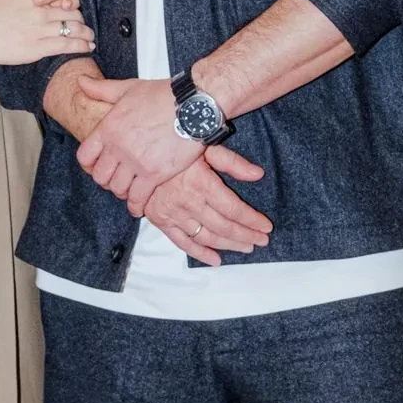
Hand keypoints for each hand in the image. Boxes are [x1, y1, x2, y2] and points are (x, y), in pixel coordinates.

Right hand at [0, 0, 93, 65]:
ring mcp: (42, 29)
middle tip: (87, 25)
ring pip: (73, 28)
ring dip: (86, 33)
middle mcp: (41, 10)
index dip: (72, 3)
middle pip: (72, 12)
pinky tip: (88, 47)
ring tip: (91, 37)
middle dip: (82, 19)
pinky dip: (81, 45)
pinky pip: (67, 44)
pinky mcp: (39, 47)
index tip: (75, 9)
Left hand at [76, 76, 202, 211]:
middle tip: (116, 179)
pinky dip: (136, 205)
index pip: (85, 156)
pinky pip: (138, 197)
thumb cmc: (162, 95)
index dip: (89, 165)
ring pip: (118, 189)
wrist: (193, 104)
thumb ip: (101, 89)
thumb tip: (81, 81)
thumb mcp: (127, 88)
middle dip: (106, 180)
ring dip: (122, 191)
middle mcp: (118, 147)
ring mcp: (136, 162)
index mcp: (108, 128)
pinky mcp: (155, 174)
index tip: (98, 167)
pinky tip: (138, 207)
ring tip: (129, 190)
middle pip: (100, 176)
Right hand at [144, 155, 271, 267]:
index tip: (266, 226)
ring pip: (206, 236)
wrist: (137, 148)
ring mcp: (173, 213)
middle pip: (223, 226)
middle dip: (246, 235)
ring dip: (228, 245)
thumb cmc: (174, 143)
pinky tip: (215, 259)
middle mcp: (188, 202)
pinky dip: (199, 253)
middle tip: (261, 241)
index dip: (252, 220)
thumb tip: (258, 175)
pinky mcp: (160, 219)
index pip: (233, 209)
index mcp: (201, 183)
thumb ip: (232, 162)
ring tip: (246, 247)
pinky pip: (181, 242)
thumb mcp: (204, 145)